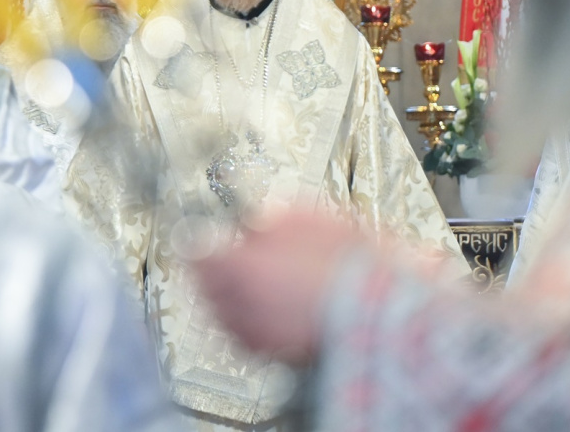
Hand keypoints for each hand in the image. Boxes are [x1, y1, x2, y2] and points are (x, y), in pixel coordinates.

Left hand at [192, 207, 365, 364]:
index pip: (194, 253)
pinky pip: (243, 336)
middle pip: (203, 285)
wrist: (376, 306)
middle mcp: (237, 301)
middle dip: (209, 270)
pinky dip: (245, 322)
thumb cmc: (343, 263)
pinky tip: (260, 310)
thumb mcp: (299, 216)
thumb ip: (264, 220)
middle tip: (217, 259)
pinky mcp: (272, 352)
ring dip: (225, 296)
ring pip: (221, 312)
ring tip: (241, 283)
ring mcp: (253, 330)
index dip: (196, 242)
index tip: (197, 238)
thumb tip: (251, 225)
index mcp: (236, 264)